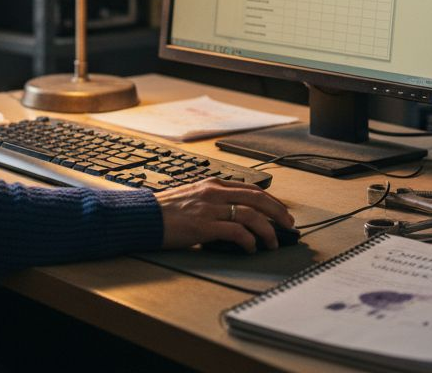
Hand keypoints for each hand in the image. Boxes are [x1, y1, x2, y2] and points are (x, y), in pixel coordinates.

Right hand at [156, 178, 294, 252]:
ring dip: (267, 230)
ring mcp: (209, 208)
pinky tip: (251, 248)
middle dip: (278, 212)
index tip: (281, 212)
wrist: (142, 217)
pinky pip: (236, 232)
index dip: (271, 201)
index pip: (251, 188)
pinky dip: (249, 241)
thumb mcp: (191, 197)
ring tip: (273, 242)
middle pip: (257, 198)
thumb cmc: (164, 211)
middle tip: (289, 226)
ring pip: (251, 214)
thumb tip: (234, 217)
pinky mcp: (203, 226)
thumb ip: (212, 202)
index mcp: (211, 184)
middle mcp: (213, 193)